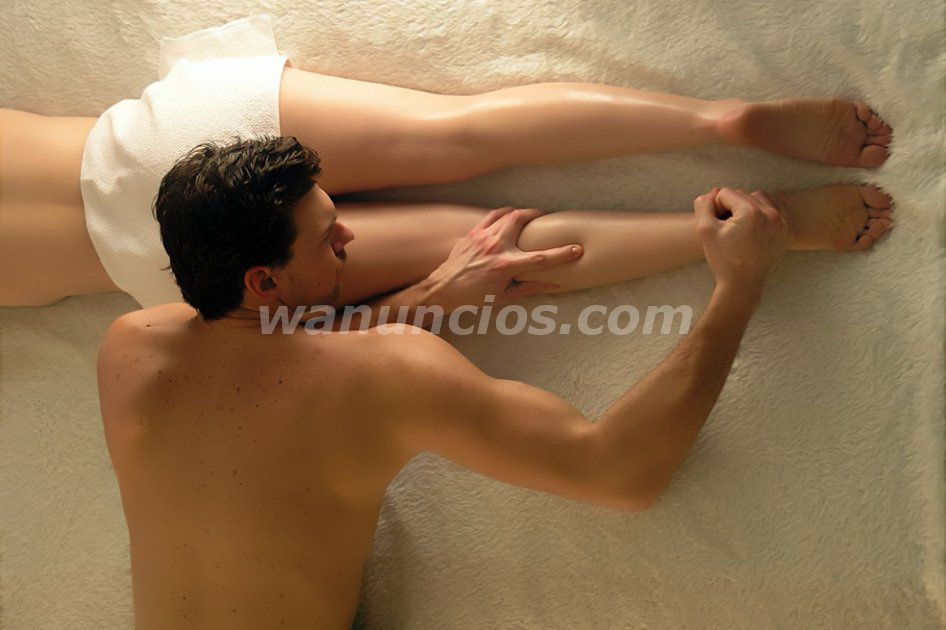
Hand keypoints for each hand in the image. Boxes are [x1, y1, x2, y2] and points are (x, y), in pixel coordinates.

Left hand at [423, 206, 583, 310]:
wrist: (443, 289)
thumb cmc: (474, 296)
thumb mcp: (504, 297)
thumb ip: (530, 288)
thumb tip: (553, 285)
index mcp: (505, 266)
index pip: (541, 258)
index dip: (562, 254)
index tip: (577, 250)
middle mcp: (495, 248)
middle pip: (522, 220)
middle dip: (538, 215)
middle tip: (547, 218)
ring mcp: (483, 237)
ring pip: (508, 214)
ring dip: (523, 212)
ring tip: (531, 216)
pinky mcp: (473, 233)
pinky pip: (493, 215)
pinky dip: (505, 213)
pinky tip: (511, 215)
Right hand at [694, 187, 791, 294]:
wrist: (742, 283)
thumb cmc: (723, 259)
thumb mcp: (704, 231)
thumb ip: (704, 205)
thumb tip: (712, 192)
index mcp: (751, 213)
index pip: (726, 193)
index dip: (716, 208)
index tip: (718, 226)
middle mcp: (771, 214)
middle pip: (744, 194)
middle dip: (733, 207)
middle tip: (729, 228)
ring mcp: (783, 222)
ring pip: (759, 198)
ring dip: (748, 207)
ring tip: (741, 227)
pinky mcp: (789, 229)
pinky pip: (775, 208)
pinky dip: (764, 213)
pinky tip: (755, 227)